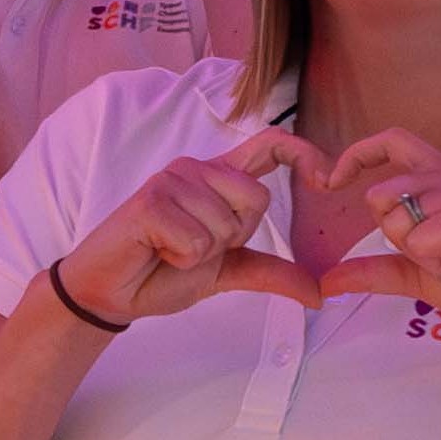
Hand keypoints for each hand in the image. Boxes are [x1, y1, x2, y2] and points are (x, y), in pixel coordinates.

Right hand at [52, 130, 325, 325]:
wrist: (112, 292)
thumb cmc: (162, 271)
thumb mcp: (227, 272)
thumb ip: (271, 272)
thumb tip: (318, 294)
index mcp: (218, 179)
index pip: (270, 146)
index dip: (303, 154)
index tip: (328, 179)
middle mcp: (196, 170)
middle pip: (255, 198)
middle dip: (233, 237)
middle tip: (193, 246)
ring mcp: (171, 180)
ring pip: (225, 223)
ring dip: (202, 253)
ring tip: (169, 249)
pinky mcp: (150, 201)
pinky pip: (195, 239)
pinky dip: (181, 258)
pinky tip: (156, 251)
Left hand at [317, 130, 440, 350]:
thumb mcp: (421, 275)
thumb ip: (377, 269)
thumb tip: (328, 281)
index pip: (393, 140)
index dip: (356, 154)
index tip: (329, 180)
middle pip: (379, 196)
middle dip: (396, 238)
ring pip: (394, 221)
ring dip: (419, 255)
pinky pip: (416, 241)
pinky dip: (434, 265)